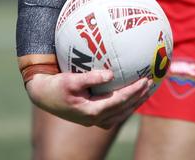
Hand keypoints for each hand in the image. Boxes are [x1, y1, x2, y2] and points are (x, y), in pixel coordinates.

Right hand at [25, 70, 151, 128]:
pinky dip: (124, 105)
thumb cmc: (56, 86)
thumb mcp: (71, 80)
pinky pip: (113, 113)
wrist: (43, 96)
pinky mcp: (91, 118)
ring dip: (133, 104)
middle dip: (138, 97)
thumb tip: (111, 74)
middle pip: (123, 110)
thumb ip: (91, 78)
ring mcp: (93, 121)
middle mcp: (94, 119)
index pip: (119, 101)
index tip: (145, 80)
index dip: (134, 91)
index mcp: (91, 111)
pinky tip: (129, 96)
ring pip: (120, 115)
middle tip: (151, 84)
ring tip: (145, 92)